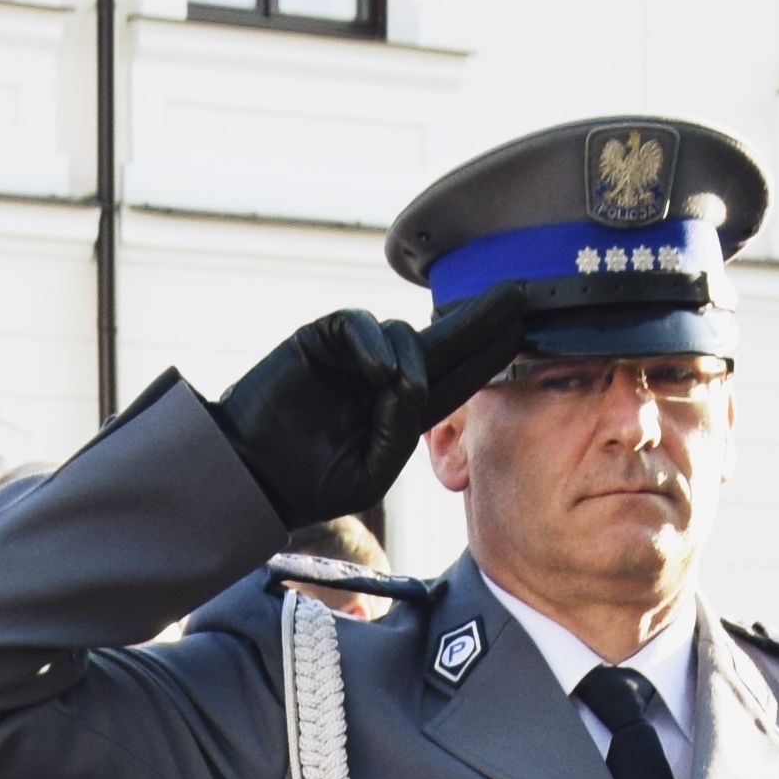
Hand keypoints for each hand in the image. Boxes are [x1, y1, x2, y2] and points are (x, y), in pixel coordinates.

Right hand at [212, 289, 535, 526]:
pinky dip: (372, 343)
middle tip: (516, 296)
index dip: (491, 351)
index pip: (459, 373)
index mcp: (404, 410)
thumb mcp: (370, 472)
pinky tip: (377, 370)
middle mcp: (385, 376)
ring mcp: (355, 356)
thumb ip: (399, 429)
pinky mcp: (322, 339)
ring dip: (407, 359)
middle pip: (445, 339)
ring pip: (402, 334)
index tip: (525, 329)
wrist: (253, 474)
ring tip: (393, 388)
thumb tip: (407, 379)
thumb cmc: (311, 483)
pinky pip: (359, 324)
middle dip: (480, 318)